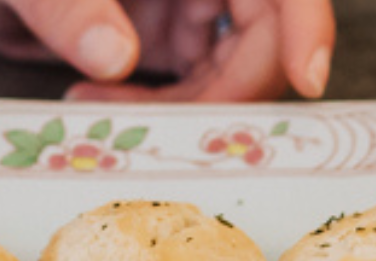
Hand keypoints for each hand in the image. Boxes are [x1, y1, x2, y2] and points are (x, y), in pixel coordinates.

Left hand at [0, 0, 334, 102]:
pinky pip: (187, 88)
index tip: (307, 79)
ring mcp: (185, 3)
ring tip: (103, 117)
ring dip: (180, 112)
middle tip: (165, 132)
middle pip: (263, 36)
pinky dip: (151, 113)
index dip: (306, 23)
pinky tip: (95, 108)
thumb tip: (116, 60)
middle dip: (227, 93)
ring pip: (227, 71)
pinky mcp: (159, 36)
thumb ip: (67, 7)